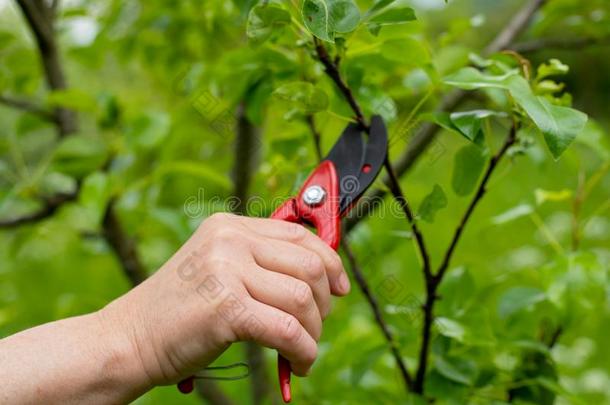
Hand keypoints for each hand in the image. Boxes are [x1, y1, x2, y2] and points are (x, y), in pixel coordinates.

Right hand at [100, 213, 349, 386]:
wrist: (128, 340)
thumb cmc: (180, 313)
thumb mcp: (219, 271)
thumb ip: (260, 264)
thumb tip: (323, 275)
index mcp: (230, 227)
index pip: (300, 236)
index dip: (331, 263)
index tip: (341, 288)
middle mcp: (229, 240)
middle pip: (309, 266)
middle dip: (325, 302)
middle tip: (315, 327)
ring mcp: (226, 270)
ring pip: (303, 299)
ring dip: (313, 332)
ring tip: (302, 349)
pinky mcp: (226, 306)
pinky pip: (287, 330)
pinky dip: (303, 351)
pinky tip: (299, 363)